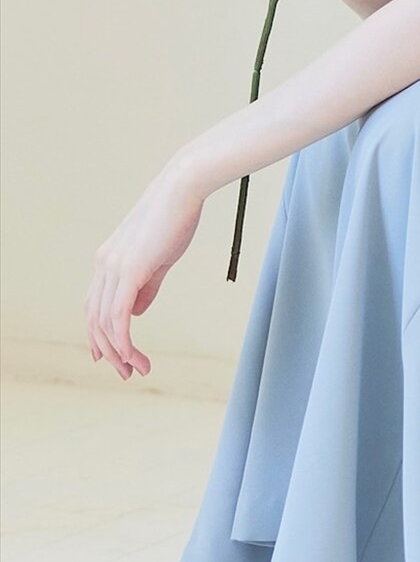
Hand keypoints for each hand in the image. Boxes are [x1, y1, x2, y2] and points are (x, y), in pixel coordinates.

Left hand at [84, 164, 204, 380]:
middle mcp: (103, 265)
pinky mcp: (128, 270)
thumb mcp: (159, 257)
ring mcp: (113, 268)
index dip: (99, 335)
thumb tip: (138, 312)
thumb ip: (146, 285)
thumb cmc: (176, 217)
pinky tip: (133, 355)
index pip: (94, 306)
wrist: (183, 189)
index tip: (112, 358)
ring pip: (104, 323)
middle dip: (108, 350)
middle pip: (94, 319)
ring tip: (137, 369)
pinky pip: (118, 316)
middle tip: (127, 372)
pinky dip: (124, 340)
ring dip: (119, 352)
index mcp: (107, 260)